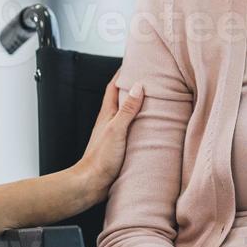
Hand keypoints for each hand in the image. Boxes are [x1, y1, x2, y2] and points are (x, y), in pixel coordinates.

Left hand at [72, 76, 144, 207]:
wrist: (91, 184)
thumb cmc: (99, 159)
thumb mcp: (116, 130)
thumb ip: (127, 109)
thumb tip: (138, 87)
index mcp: (107, 114)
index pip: (114, 86)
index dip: (122, 72)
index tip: (134, 61)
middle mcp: (110, 121)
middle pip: (121, 98)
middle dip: (133, 86)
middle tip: (149, 78)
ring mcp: (114, 134)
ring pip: (127, 114)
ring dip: (138, 106)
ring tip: (155, 100)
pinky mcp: (120, 147)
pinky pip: (132, 129)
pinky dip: (141, 124)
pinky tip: (152, 128)